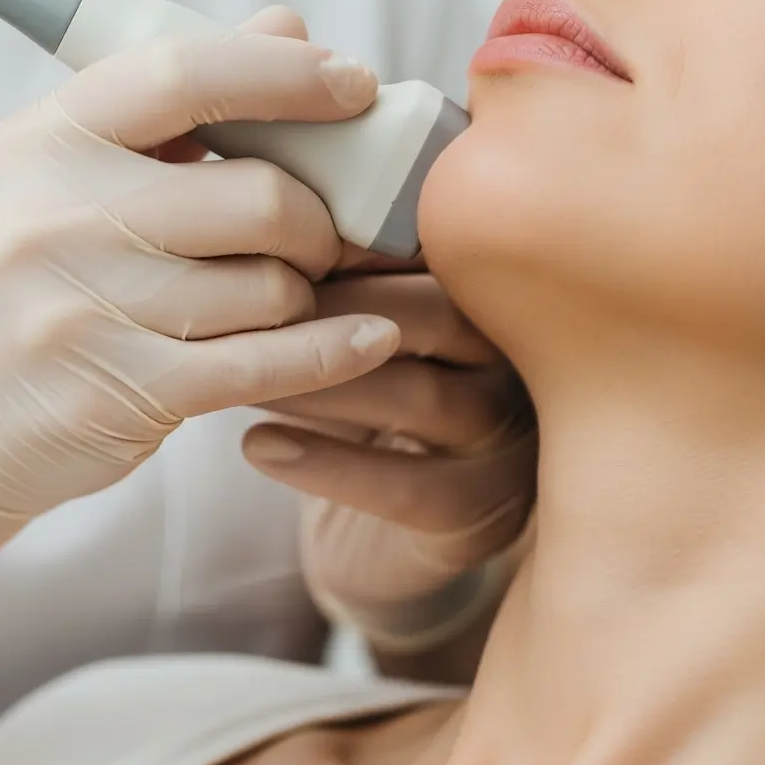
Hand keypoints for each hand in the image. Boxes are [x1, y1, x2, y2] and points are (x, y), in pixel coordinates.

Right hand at [0, 9, 400, 617]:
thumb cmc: (34, 277)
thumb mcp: (73, 173)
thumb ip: (182, 98)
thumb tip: (288, 25)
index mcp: (49, 138)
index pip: (184, 74)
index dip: (287, 74)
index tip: (355, 83)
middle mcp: (57, 216)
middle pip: (261, 199)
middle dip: (320, 221)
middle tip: (322, 235)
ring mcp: (86, 311)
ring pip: (271, 288)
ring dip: (305, 294)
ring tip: (281, 297)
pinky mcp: (124, 391)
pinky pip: (267, 364)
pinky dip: (335, 351)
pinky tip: (372, 338)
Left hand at [243, 267, 536, 654]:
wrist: (370, 536)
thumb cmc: (353, 417)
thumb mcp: (351, 343)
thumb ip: (341, 287)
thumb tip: (267, 228)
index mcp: (490, 301)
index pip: (434, 254)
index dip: (353, 249)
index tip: (273, 249)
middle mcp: (520, 364)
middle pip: (437, 315)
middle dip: (335, 309)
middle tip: (253, 309)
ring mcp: (511, 442)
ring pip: (421, 396)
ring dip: (323, 383)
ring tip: (244, 377)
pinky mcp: (486, 514)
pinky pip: (410, 488)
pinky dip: (328, 465)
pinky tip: (258, 446)